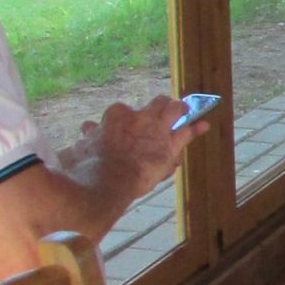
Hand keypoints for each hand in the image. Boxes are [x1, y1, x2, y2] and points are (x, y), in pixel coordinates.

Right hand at [66, 96, 203, 200]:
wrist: (107, 180)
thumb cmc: (88, 167)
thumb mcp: (81, 148)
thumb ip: (87, 138)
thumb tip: (86, 128)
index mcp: (115, 115)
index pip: (122, 112)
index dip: (124, 121)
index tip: (122, 132)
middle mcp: (138, 116)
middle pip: (154, 104)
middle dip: (159, 106)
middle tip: (160, 111)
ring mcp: (156, 129)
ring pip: (174, 110)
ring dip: (179, 110)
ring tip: (184, 110)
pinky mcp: (169, 145)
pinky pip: (186, 132)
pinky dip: (195, 128)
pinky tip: (203, 125)